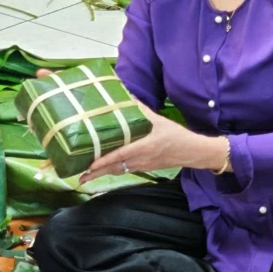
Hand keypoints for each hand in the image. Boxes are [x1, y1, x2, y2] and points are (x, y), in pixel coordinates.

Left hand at [78, 102, 226, 183]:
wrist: (192, 152)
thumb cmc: (175, 135)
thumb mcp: (158, 120)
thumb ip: (140, 109)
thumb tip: (125, 94)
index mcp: (144, 147)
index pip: (121, 155)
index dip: (105, 161)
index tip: (91, 165)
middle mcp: (141, 159)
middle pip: (115, 168)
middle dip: (97, 173)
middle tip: (80, 177)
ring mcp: (142, 166)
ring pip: (118, 171)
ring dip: (102, 174)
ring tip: (85, 176)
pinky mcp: (144, 169)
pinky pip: (125, 170)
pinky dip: (112, 171)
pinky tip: (101, 170)